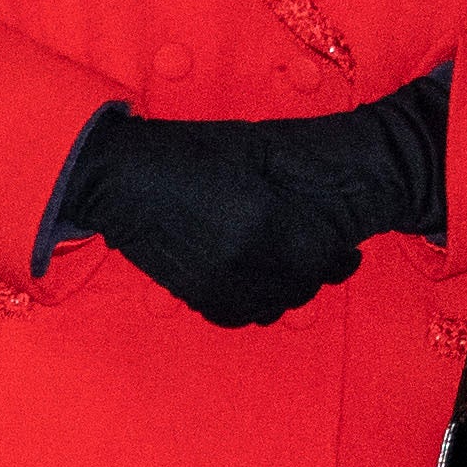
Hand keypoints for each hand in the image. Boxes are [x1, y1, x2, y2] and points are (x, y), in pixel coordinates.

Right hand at [42, 68, 449, 330]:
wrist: (121, 177)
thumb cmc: (189, 154)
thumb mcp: (255, 150)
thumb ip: (296, 181)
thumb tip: (333, 198)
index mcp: (267, 217)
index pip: (326, 258)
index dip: (341, 259)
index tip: (345, 254)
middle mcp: (247, 257)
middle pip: (303, 286)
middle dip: (311, 272)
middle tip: (309, 255)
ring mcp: (218, 281)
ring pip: (272, 306)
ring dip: (280, 291)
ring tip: (274, 268)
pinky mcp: (195, 295)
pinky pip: (237, 316)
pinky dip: (247, 304)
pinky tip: (245, 281)